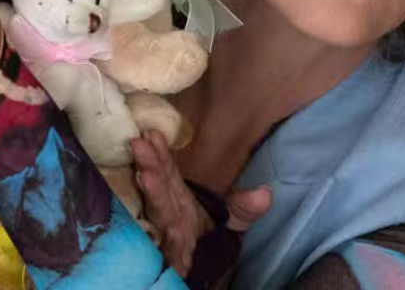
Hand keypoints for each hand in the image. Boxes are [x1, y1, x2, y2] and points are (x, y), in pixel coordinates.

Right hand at [131, 130, 271, 277]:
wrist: (202, 270)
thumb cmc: (206, 238)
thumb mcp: (230, 219)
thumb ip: (244, 207)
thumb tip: (265, 195)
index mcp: (179, 200)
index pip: (169, 174)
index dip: (161, 154)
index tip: (152, 133)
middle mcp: (169, 214)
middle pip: (160, 189)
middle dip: (150, 167)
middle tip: (139, 144)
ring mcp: (166, 235)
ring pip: (158, 213)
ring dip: (151, 194)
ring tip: (144, 175)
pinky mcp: (168, 258)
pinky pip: (160, 248)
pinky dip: (153, 240)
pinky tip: (153, 231)